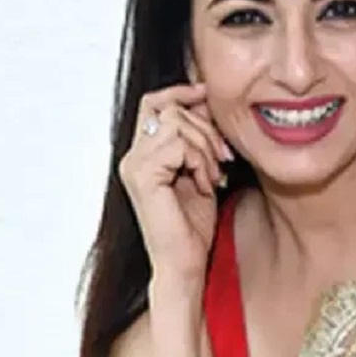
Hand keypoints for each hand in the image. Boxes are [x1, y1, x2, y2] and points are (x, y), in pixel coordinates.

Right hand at [119, 83, 233, 284]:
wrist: (184, 263)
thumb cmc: (193, 227)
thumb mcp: (200, 171)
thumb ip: (198, 139)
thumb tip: (207, 102)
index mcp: (143, 155)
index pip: (154, 102)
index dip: (181, 92)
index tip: (207, 95)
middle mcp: (132, 158)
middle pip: (169, 108)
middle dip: (206, 128)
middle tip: (222, 159)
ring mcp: (134, 166)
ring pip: (175, 123)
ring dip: (204, 147)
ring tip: (212, 176)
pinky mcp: (143, 176)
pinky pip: (177, 144)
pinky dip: (199, 160)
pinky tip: (205, 184)